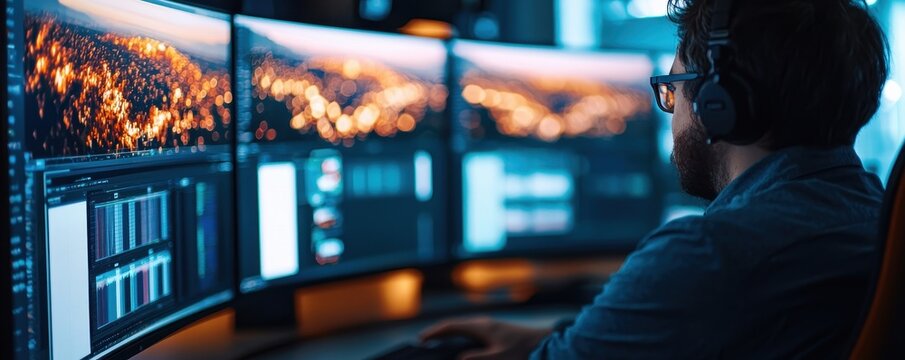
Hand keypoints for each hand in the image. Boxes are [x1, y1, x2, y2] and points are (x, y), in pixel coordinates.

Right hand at [419, 317, 551, 359]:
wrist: (545, 343)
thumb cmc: (523, 351)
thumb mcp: (500, 358)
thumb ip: (478, 359)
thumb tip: (458, 359)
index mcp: (481, 327)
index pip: (451, 326)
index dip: (434, 333)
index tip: (420, 339)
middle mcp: (483, 323)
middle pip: (455, 325)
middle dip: (438, 333)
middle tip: (424, 342)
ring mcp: (490, 326)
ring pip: (463, 328)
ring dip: (449, 334)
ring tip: (438, 344)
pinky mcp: (496, 331)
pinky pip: (471, 332)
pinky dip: (460, 337)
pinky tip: (461, 346)